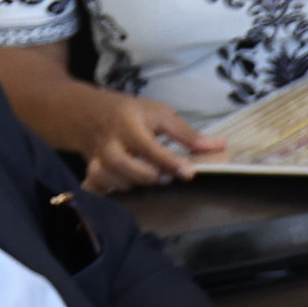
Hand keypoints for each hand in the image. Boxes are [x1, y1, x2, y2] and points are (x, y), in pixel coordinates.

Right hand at [43, 80, 215, 190]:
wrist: (86, 113)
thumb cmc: (130, 113)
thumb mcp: (159, 114)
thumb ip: (188, 134)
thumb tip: (221, 146)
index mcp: (128, 125)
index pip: (149, 147)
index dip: (169, 162)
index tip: (189, 173)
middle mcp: (109, 144)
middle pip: (125, 166)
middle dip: (148, 176)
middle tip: (166, 178)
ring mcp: (95, 160)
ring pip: (111, 180)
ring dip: (133, 185)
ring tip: (147, 179)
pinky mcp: (89, 172)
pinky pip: (93, 189)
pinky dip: (105, 194)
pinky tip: (119, 193)